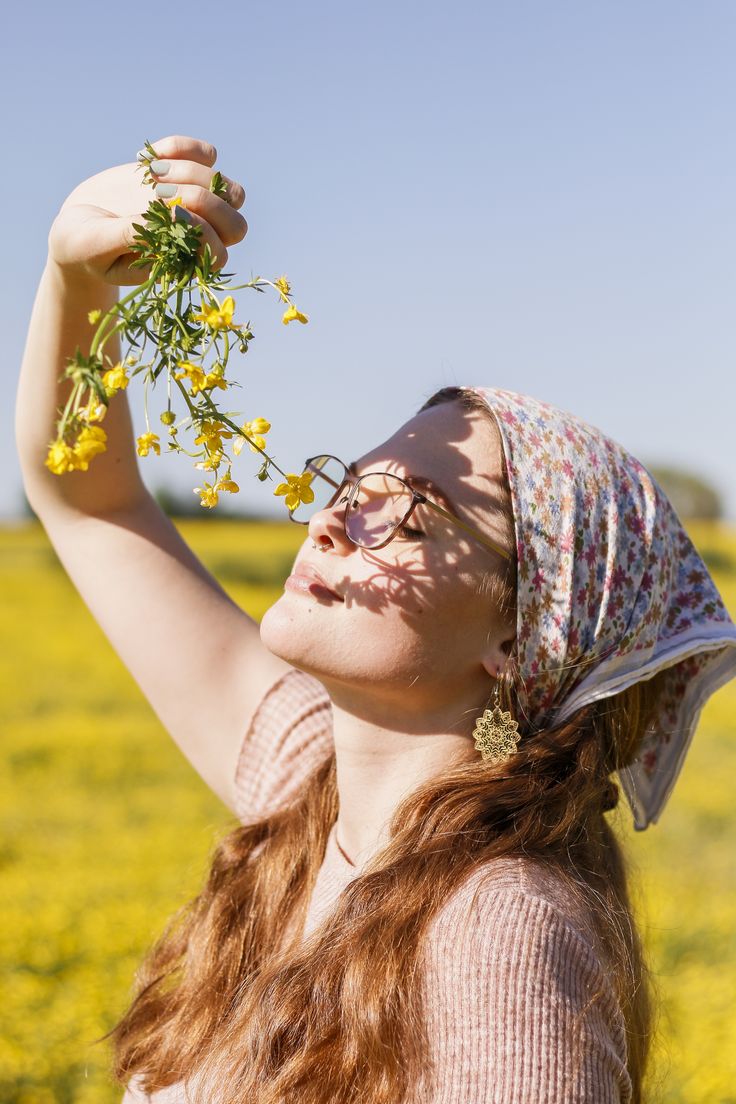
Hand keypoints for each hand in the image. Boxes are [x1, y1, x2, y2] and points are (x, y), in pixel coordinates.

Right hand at [47, 135, 247, 286]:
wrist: (78, 225)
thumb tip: (156, 218)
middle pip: (235, 224)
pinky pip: (206, 154)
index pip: (218, 252)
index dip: (202, 232)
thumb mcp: (99, 247)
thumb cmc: (87, 247)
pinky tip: (147, 157)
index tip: (167, 213)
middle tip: (161, 192)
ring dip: (194, 173)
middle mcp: (197, 235)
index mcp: (183, 262)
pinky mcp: (182, 173)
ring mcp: (195, 203)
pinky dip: (183, 147)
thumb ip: (126, 237)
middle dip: (207, 203)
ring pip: (226, 188)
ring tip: (151, 175)